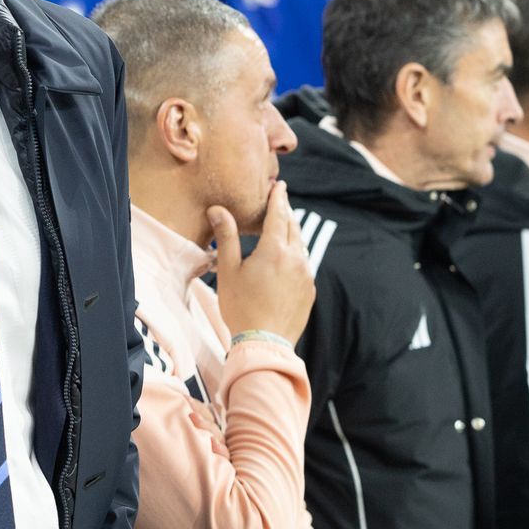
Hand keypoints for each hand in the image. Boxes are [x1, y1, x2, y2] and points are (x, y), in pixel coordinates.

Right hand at [211, 181, 315, 346]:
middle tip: (280, 201)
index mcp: (274, 250)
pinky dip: (296, 253)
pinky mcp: (309, 290)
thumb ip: (227, 237)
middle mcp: (296, 258)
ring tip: (283, 227)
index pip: (278, 214)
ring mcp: (306, 275)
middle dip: (286, 211)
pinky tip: (287, 258)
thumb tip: (218, 210)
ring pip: (301, 245)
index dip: (278, 197)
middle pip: (293, 226)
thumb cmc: (241, 307)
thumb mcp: (228, 271)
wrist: (265, 343)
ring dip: (292, 232)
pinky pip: (304, 263)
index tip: (279, 185)